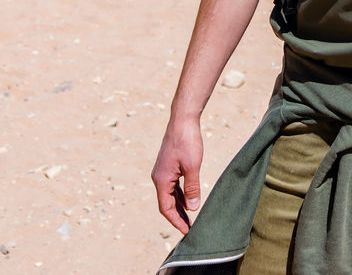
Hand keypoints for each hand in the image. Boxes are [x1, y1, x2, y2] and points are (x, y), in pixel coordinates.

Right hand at [152, 116, 204, 233]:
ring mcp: (162, 172)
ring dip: (179, 207)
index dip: (176, 221)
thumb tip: (193, 208)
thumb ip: (192, 188)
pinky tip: (189, 201)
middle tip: (189, 229)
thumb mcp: (192, 166)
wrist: (182, 120)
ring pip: (170, 195)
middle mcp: (158, 177)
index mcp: (161, 180)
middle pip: (166, 203)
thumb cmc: (187, 141)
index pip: (166, 208)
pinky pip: (173, 186)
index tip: (187, 231)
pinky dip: (180, 195)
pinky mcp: (168, 166)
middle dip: (177, 217)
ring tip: (190, 219)